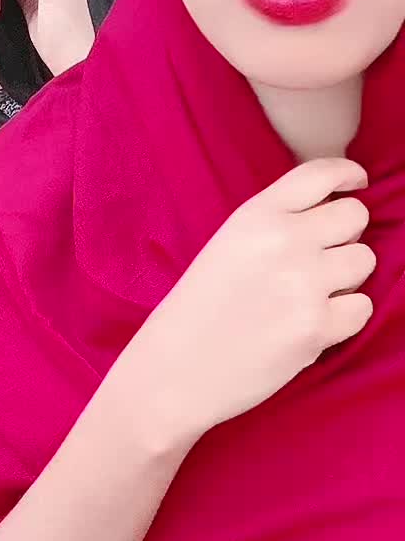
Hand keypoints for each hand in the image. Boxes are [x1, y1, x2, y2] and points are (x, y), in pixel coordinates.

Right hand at [120, 158, 375, 445]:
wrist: (176, 367)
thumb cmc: (200, 305)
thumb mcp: (230, 242)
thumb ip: (277, 221)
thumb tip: (335, 214)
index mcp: (256, 214)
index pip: (320, 173)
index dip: (349, 174)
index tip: (358, 183)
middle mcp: (285, 241)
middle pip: (354, 216)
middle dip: (347, 234)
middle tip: (325, 255)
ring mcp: (303, 284)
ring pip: (365, 260)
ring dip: (347, 276)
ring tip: (312, 293)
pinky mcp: (316, 328)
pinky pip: (362, 307)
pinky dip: (344, 317)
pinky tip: (312, 323)